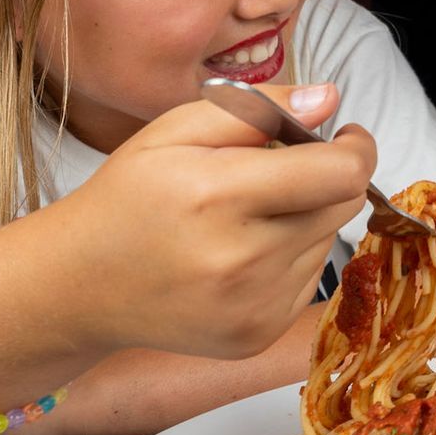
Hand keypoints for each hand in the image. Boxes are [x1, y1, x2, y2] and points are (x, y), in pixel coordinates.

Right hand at [50, 82, 373, 358]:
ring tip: (247, 216)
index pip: (341, 173)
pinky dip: (290, 258)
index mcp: (219, 196)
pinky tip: (241, 253)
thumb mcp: (173, 131)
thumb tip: (329, 99)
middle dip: (328, 177)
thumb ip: (258, 108)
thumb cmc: (128, 198)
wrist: (78, 286)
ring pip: (327, 240)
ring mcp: (253, 306)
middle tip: (284, 170)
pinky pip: (309, 279)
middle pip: (344, 204)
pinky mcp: (258, 335)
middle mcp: (242, 260)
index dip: (357, 147)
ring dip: (306, 218)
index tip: (345, 135)